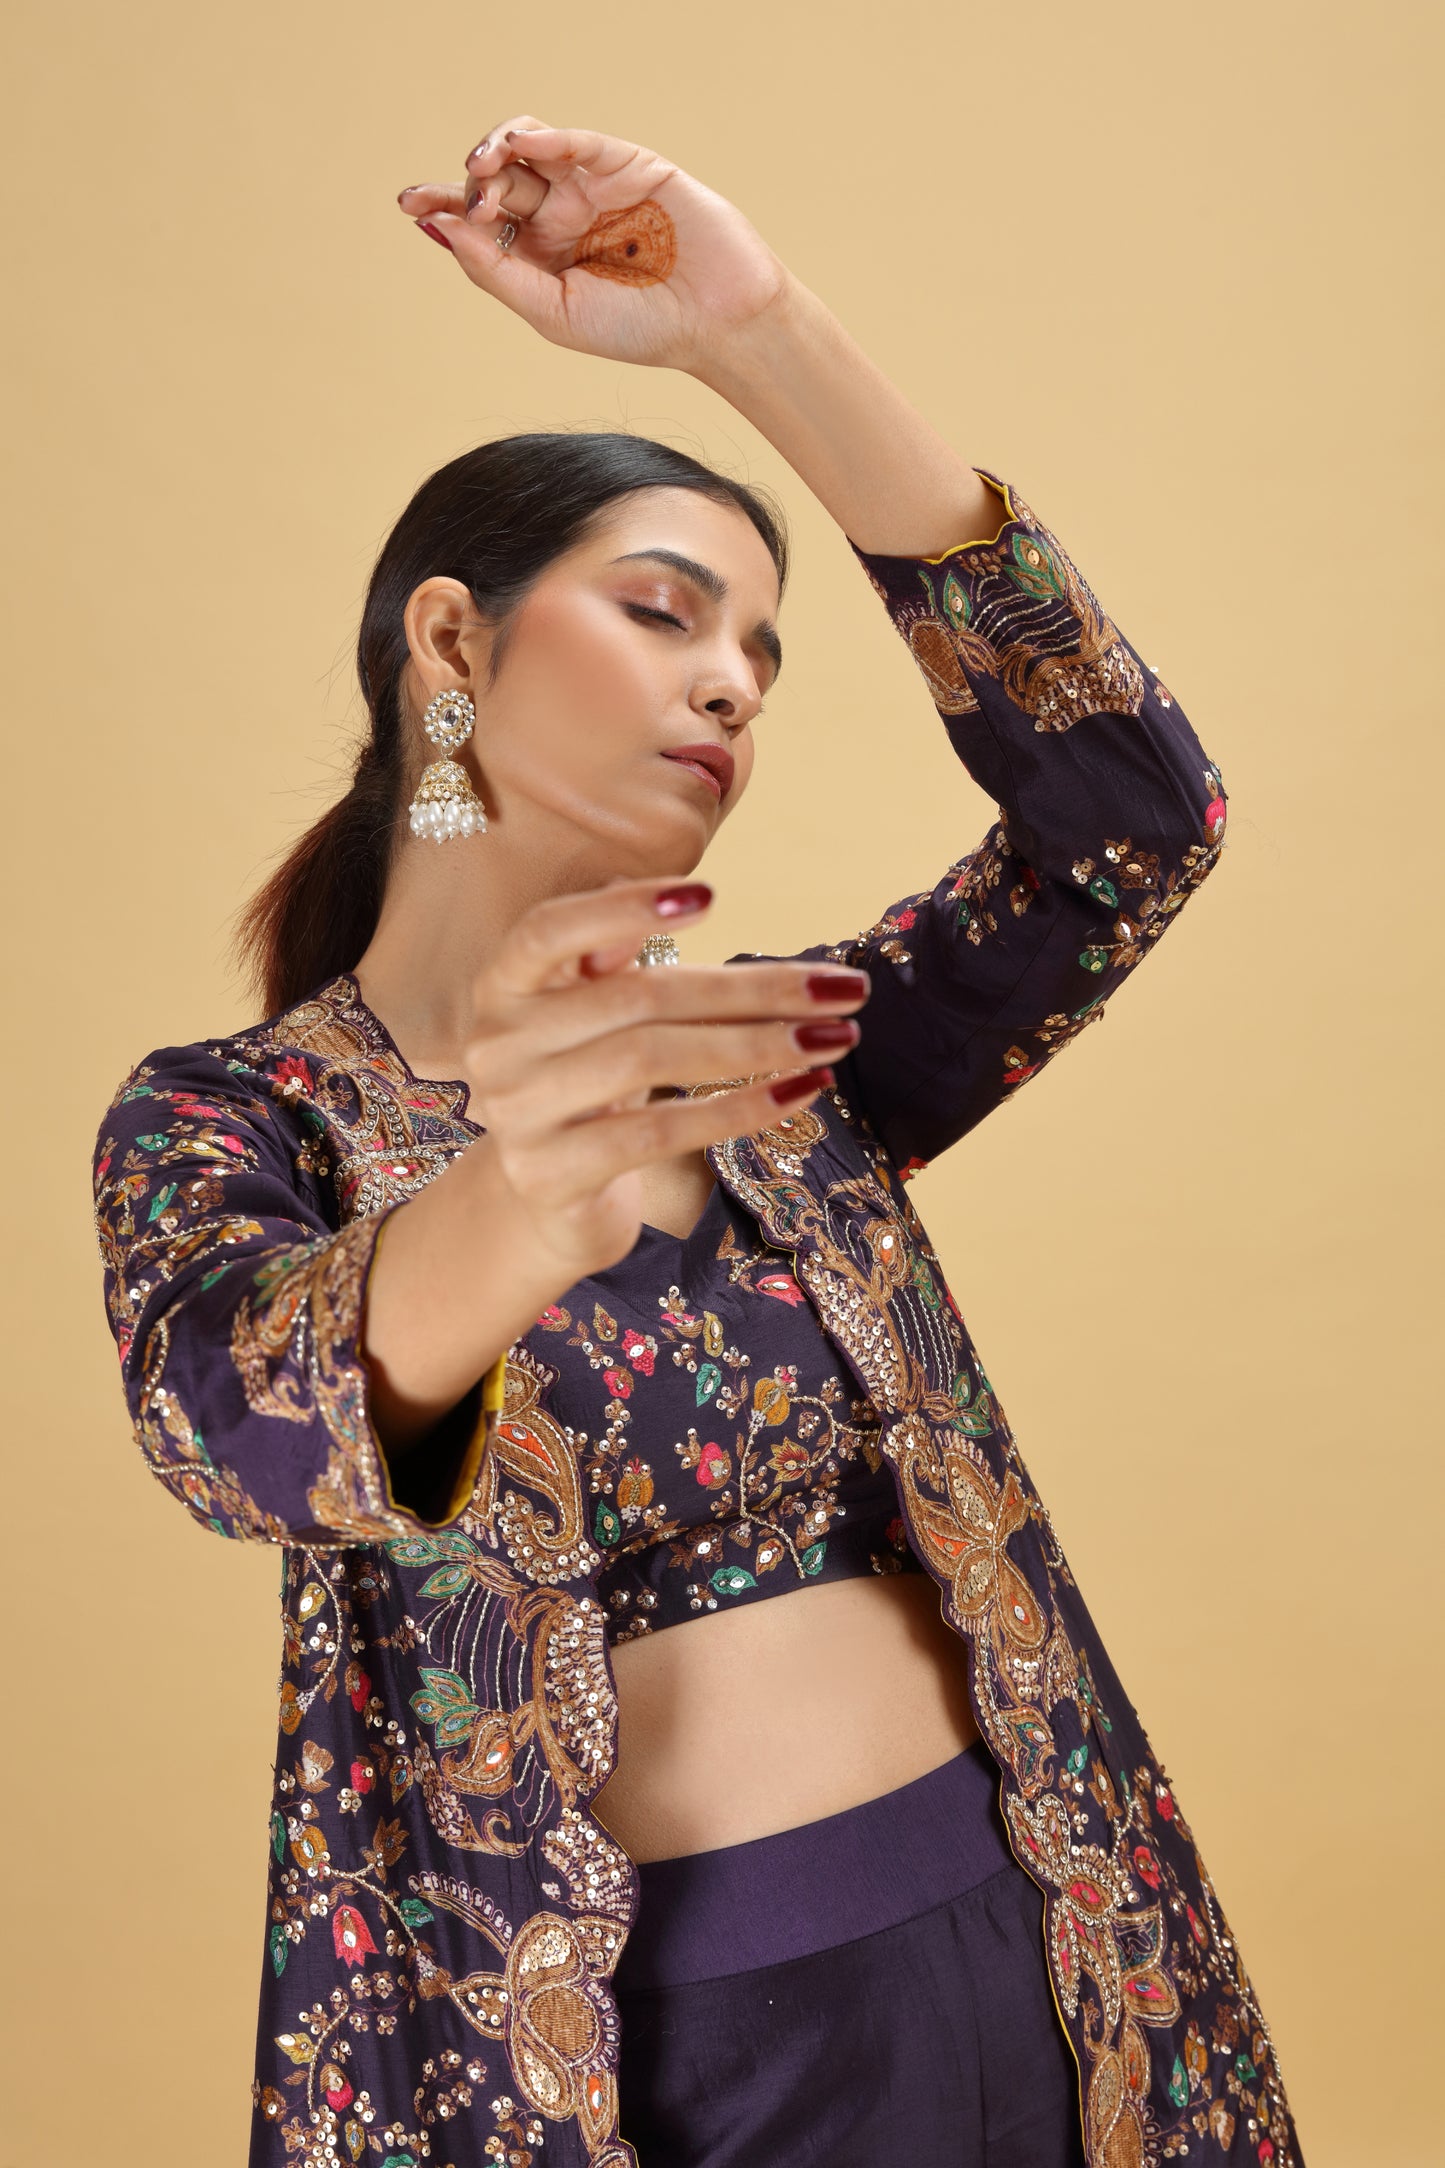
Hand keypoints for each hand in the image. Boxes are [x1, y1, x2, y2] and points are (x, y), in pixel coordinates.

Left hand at [396, 115, 793, 371]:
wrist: (716, 324)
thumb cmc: (641, 329)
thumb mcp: (552, 311)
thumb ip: (496, 271)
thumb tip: (440, 229)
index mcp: (540, 256)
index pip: (480, 221)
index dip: (443, 206)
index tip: (410, 203)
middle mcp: (561, 216)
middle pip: (497, 180)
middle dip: (471, 183)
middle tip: (469, 201)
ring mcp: (593, 187)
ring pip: (528, 148)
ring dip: (498, 149)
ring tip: (484, 166)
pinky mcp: (627, 164)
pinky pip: (577, 141)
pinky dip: (547, 138)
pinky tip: (523, 145)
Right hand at [458, 875, 868, 1279]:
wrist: (547, 1202)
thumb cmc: (585, 1086)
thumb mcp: (590, 1016)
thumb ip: (618, 956)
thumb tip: (682, 892)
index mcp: (504, 984)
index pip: (549, 929)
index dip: (622, 908)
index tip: (711, 898)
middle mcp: (498, 1043)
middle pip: (638, 998)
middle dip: (752, 990)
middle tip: (844, 990)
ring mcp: (518, 1112)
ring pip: (651, 1060)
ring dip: (758, 1046)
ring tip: (835, 1039)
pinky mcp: (553, 1175)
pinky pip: (659, 1133)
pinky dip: (737, 1110)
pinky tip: (799, 1092)